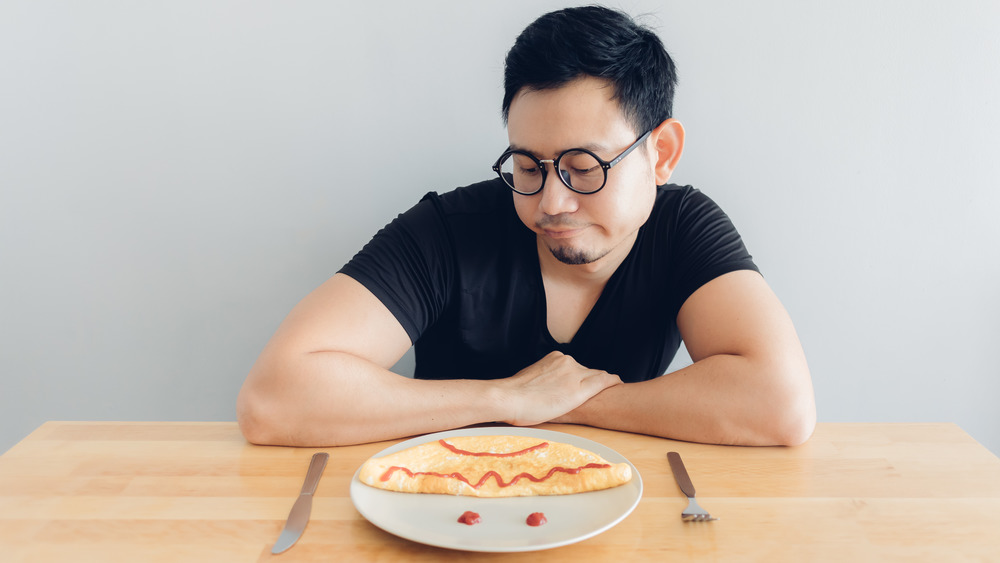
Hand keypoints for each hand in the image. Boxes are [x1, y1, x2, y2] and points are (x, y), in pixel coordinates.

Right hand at [497, 351, 621, 425]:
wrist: (509, 398)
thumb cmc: (513, 396)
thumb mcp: (530, 380)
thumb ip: (543, 380)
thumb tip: (544, 389)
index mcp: (554, 359)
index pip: (576, 367)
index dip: (584, 375)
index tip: (587, 382)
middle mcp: (566, 362)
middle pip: (588, 371)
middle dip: (595, 380)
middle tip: (606, 388)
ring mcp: (574, 373)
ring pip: (596, 377)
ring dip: (603, 384)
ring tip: (614, 390)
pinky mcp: (579, 389)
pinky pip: (603, 382)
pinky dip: (612, 383)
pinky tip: (619, 385)